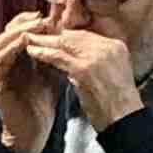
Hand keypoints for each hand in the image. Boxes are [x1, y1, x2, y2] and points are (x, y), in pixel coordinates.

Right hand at [0, 11, 64, 152]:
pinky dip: (13, 48)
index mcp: (14, 57)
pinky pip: (1, 60)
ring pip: (0, 42)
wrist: (35, 130)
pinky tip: (27, 43)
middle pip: (7, 32)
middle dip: (25, 22)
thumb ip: (53, 51)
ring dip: (19, 31)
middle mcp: (1, 62)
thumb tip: (66, 28)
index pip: (17, 30)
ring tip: (37, 26)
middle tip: (43, 18)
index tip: (49, 15)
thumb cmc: (44, 102)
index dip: (30, 20)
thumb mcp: (52, 70)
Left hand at [25, 30, 143, 131]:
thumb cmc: (116, 105)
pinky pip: (58, 56)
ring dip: (44, 41)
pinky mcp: (84, 69)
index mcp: (116, 47)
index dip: (66, 35)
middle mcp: (108, 47)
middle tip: (35, 33)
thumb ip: (95, 62)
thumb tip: (72, 57)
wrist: (124, 120)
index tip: (51, 36)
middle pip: (75, 35)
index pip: (86, 35)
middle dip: (53, 35)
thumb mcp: (111, 74)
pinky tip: (32, 51)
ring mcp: (96, 57)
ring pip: (65, 43)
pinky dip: (43, 53)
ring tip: (28, 39)